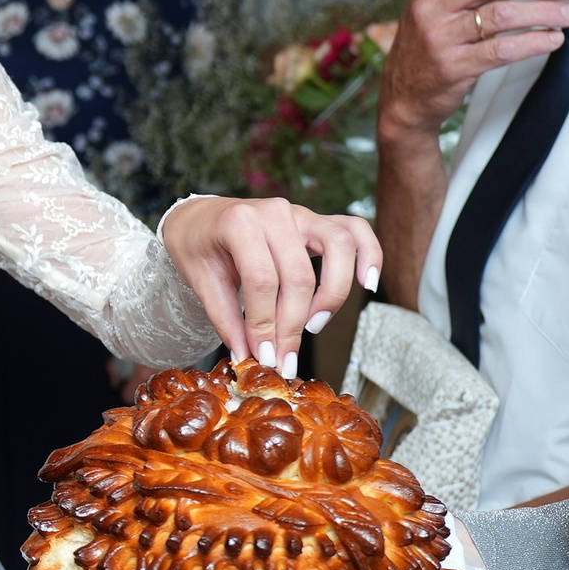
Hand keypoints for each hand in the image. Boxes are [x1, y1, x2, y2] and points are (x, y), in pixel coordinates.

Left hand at [159, 196, 381, 375]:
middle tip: (285, 357)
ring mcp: (301, 213)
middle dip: (293, 324)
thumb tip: (250, 357)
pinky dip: (370, 254)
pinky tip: (367, 284)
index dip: (264, 324)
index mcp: (238, 221)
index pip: (261, 280)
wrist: (200, 217)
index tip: (264, 357)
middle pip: (298, 274)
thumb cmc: (198, 246)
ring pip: (338, 246)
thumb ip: (226, 319)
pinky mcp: (318, 221)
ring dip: (333, 292)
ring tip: (314, 324)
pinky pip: (356, 231)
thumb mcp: (200, 281)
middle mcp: (274, 211)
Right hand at [378, 0, 568, 141]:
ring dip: (542, 12)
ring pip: (501, 14)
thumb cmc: (428, 45)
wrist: (403, 96)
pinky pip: (502, 49)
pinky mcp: (454, 66)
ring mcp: (440, 37)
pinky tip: (552, 39)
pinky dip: (534, 42)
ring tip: (567, 15)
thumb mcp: (443, 5)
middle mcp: (431, 6)